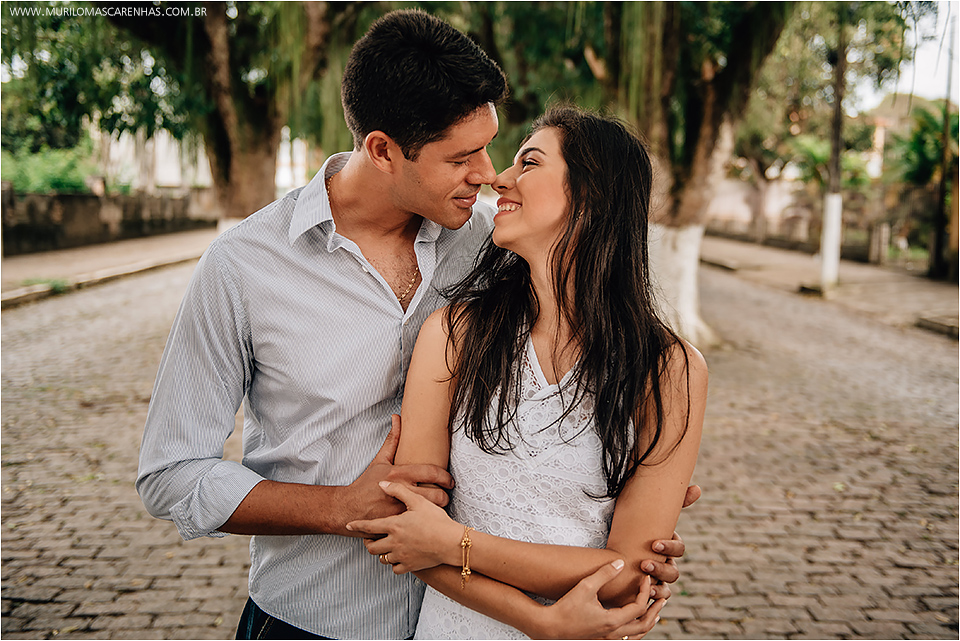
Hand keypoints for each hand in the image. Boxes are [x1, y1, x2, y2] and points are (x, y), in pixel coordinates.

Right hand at [339, 415, 453, 534]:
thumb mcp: (380, 460)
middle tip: (446, 495)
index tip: (450, 481)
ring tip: (437, 507)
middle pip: (437, 495)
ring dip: (437, 509)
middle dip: (445, 496)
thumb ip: (392, 440)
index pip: (432, 472)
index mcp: (400, 473)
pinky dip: (424, 521)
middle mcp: (402, 490)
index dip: (446, 477)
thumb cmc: (366, 484)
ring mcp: (400, 508)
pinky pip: (419, 522)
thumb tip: (397, 417)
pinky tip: (425, 520)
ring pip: (431, 510)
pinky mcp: (398, 523)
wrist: (349, 507)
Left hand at [347, 481, 461, 572]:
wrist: (450, 542)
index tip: (348, 526)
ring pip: (382, 558)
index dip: (357, 526)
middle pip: (372, 547)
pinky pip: (395, 568)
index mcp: (394, 526)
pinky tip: (399, 557)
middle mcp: (394, 542)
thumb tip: (382, 484)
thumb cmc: (436, 520)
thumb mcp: (418, 501)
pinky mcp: (409, 566)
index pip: (368, 527)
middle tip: (371, 538)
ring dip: (382, 552)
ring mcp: (401, 555)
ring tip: (386, 546)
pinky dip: (394, 563)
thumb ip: (398, 491)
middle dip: (368, 543)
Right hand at [531, 561, 663, 639]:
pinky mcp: (601, 640)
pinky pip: (626, 638)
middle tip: (662, 597)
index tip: (645, 577)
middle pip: (644, 625)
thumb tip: (620, 562)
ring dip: (648, 622)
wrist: (549, 627)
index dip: (645, 591)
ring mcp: (607, 639)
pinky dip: (636, 630)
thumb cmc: (565, 607)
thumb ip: (605, 574)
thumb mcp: (585, 586)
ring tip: (654, 611)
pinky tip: (634, 621)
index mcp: (612, 621)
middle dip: (655, 610)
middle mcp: (613, 633)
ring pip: (637, 635)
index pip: (639, 607)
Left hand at [641, 484, 699, 589]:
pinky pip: (657, 599)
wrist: (611, 545)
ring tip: (644, 582)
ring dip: (657, 586)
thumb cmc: (632, 526)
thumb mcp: (646, 512)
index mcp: (668, 545)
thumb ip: (671, 500)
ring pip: (667, 587)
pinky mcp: (646, 590)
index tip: (655, 543)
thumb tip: (697, 488)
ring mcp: (657, 578)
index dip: (670, 547)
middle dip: (660, 568)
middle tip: (643, 563)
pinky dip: (653, 597)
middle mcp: (665, 563)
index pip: (679, 548)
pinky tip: (644, 594)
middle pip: (673, 571)